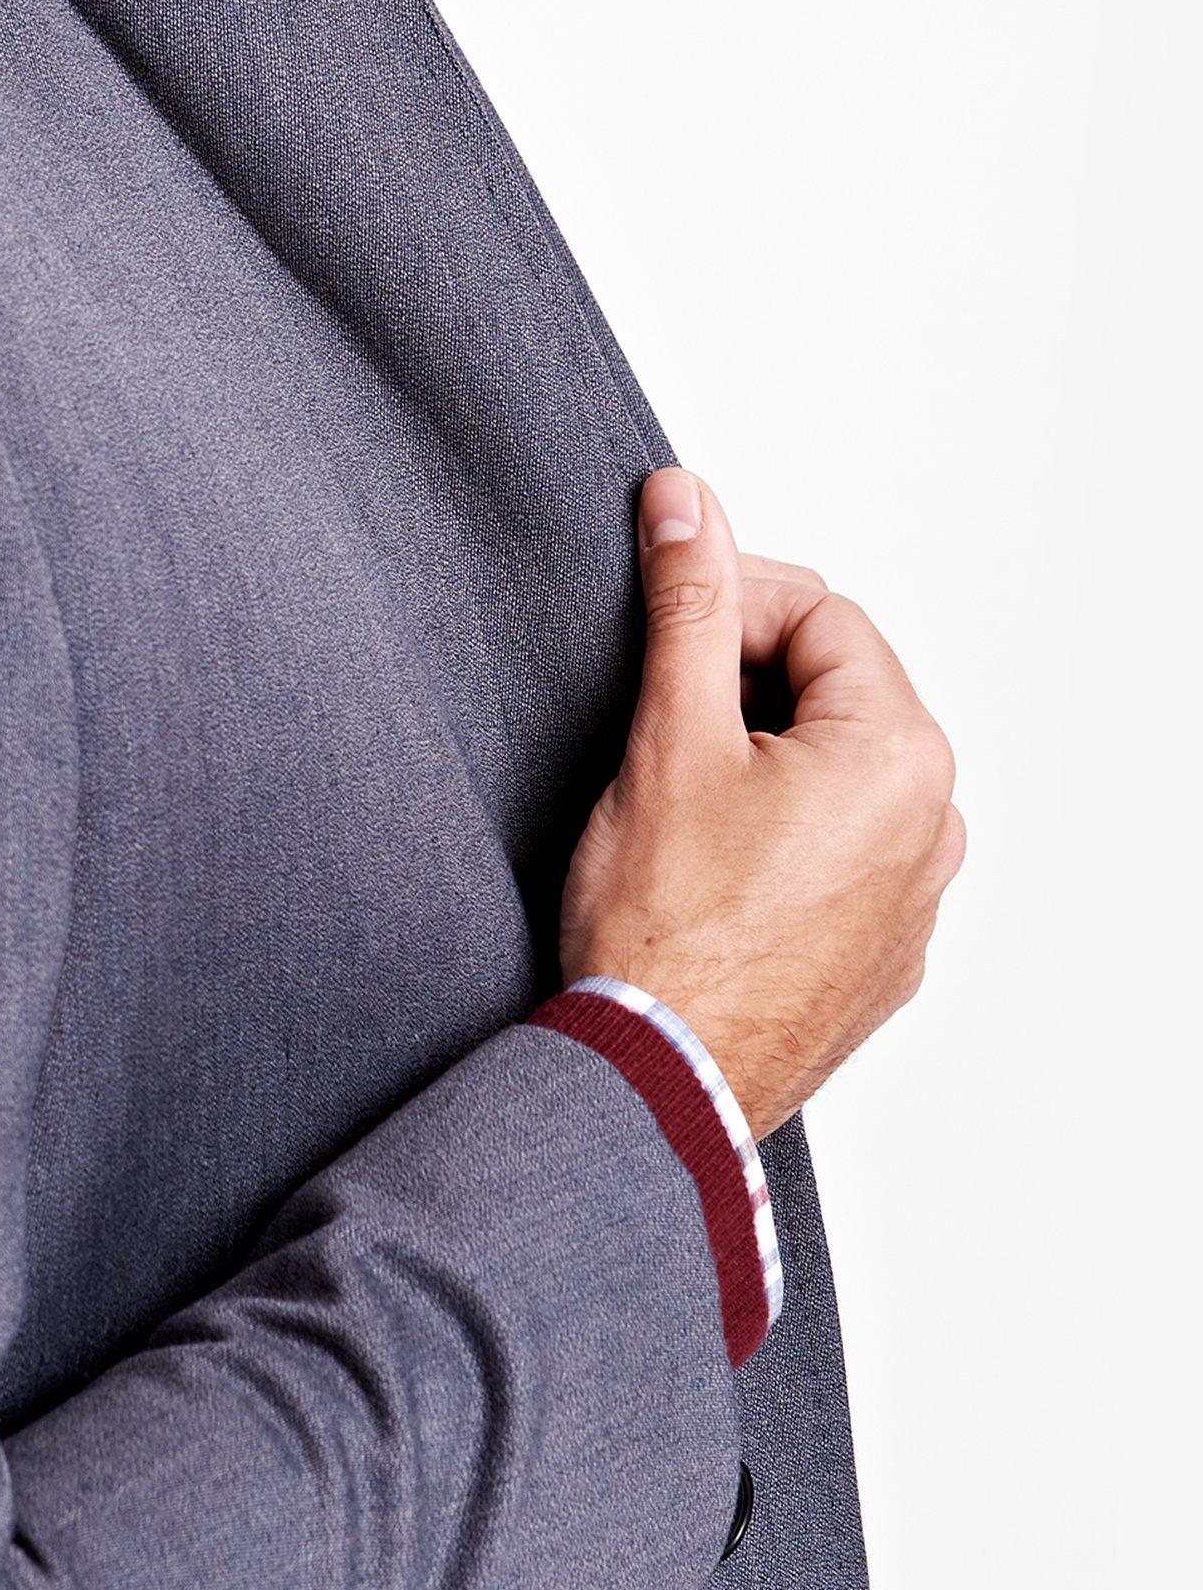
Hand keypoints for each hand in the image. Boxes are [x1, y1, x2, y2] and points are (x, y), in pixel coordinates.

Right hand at [559, 467, 964, 1136]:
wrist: (661, 1084)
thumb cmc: (662, 933)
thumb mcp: (668, 739)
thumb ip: (688, 606)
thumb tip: (686, 504)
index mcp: (900, 754)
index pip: (820, 615)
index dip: (727, 605)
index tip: (658, 630)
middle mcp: (934, 826)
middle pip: (837, 695)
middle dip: (745, 687)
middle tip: (654, 720)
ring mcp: (915, 903)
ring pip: (837, 782)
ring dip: (762, 766)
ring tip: (673, 805)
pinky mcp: (882, 963)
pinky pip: (840, 862)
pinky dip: (780, 843)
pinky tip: (705, 875)